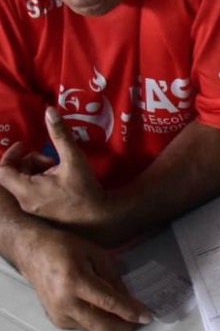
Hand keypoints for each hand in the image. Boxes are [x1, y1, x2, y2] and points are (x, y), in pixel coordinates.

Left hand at [0, 107, 110, 233]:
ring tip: (58, 169)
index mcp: (26, 189)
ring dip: (36, 173)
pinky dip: (41, 184)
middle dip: (29, 162)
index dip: (11, 154)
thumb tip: (49, 111)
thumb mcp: (73, 160)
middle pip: (14, 176)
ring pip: (23, 185)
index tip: (27, 146)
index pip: (2, 170)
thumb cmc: (85, 191)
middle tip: (50, 158)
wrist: (100, 219)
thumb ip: (60, 135)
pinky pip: (32, 194)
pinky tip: (61, 182)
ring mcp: (32, 210)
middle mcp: (24, 201)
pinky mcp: (42, 215)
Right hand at [17, 228, 150, 330]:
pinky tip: (108, 313)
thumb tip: (129, 298)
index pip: (109, 303)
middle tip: (140, 320)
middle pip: (101, 325)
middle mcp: (64, 302)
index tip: (147, 316)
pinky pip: (84, 327)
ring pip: (93, 329)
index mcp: (75, 282)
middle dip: (125, 327)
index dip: (130, 312)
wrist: (33, 253)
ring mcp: (58, 314)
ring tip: (127, 316)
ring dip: (113, 325)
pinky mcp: (56, 320)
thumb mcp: (96, 255)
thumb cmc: (64, 248)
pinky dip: (99, 322)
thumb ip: (113, 278)